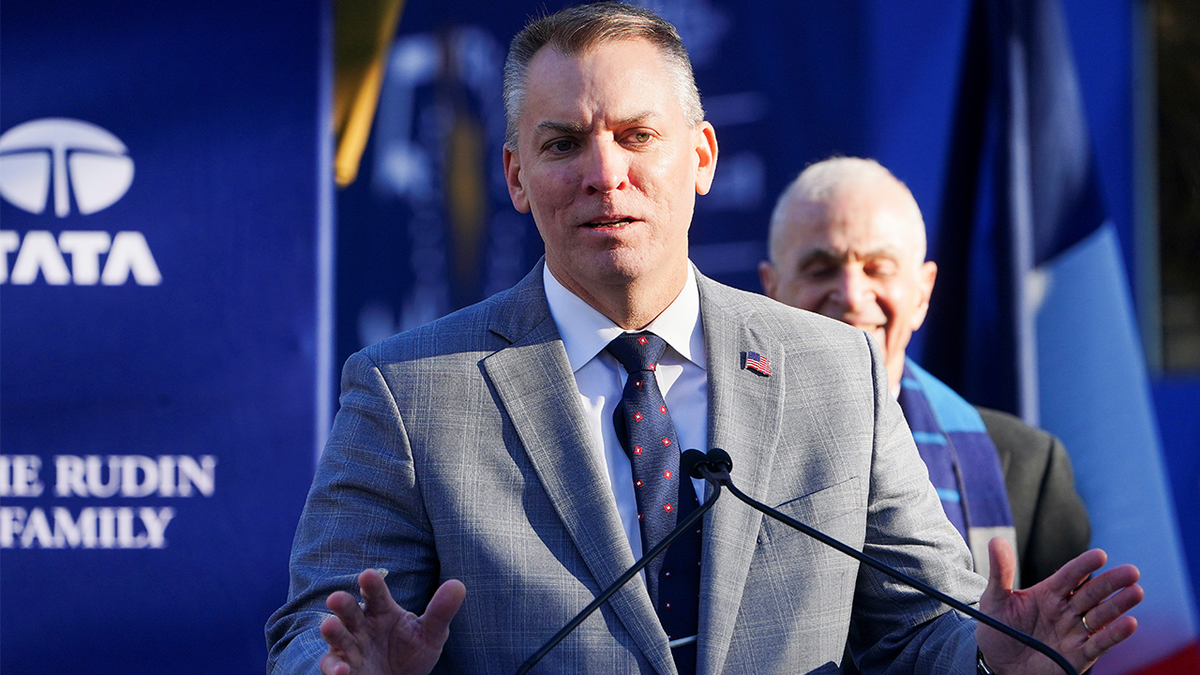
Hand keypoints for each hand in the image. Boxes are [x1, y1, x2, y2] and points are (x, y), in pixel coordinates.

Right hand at [319, 569, 466, 674]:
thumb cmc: (413, 652)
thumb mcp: (431, 634)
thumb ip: (440, 612)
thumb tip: (458, 585)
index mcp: (382, 610)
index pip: (375, 593)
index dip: (371, 584)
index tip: (368, 575)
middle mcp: (361, 626)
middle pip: (349, 611)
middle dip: (342, 604)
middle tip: (336, 597)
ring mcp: (351, 648)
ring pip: (337, 636)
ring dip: (331, 631)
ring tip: (328, 625)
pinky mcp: (344, 669)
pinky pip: (334, 666)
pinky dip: (335, 669)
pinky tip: (343, 671)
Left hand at [977, 538, 1142, 673]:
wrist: (998, 664)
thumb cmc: (998, 629)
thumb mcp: (995, 599)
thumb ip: (1000, 572)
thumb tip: (996, 541)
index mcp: (1049, 593)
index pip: (1070, 576)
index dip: (1084, 566)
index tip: (1100, 555)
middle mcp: (1066, 610)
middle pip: (1092, 593)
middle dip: (1111, 582)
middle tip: (1132, 572)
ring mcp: (1074, 632)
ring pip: (1101, 615)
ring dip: (1119, 605)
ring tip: (1137, 592)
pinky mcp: (1078, 655)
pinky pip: (1099, 643)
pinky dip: (1115, 634)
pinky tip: (1129, 623)